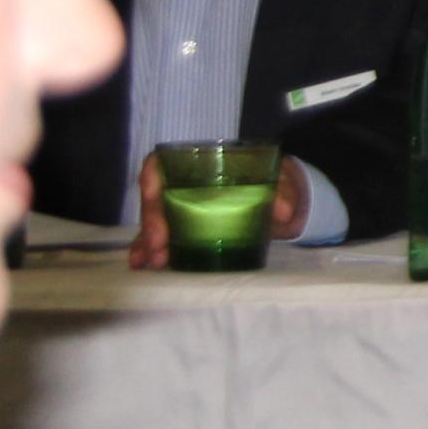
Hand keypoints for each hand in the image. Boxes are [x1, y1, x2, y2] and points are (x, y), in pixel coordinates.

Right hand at [131, 153, 309, 267]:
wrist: (280, 206)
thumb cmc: (273, 185)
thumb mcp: (280, 182)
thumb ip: (283, 189)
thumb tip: (284, 211)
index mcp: (203, 166)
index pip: (164, 163)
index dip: (152, 175)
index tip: (151, 192)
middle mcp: (184, 186)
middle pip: (156, 198)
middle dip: (152, 220)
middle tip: (159, 244)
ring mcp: (181, 211)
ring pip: (154, 223)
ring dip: (148, 242)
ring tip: (154, 261)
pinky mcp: (183, 234)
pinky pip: (160, 242)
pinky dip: (150, 252)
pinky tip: (143, 265)